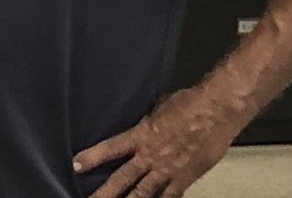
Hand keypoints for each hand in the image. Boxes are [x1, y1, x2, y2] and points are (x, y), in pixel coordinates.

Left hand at [72, 85, 244, 197]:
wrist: (215, 111)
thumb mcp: (157, 108)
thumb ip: (147, 122)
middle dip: (105, 193)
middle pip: (122, 180)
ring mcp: (167, 170)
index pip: (110, 149)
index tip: (75, 165)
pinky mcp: (185, 178)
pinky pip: (170, 197)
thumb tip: (143, 124)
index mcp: (141, 136)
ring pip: (143, 194)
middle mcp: (150, 156)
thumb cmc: (188, 103)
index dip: (91, 157)